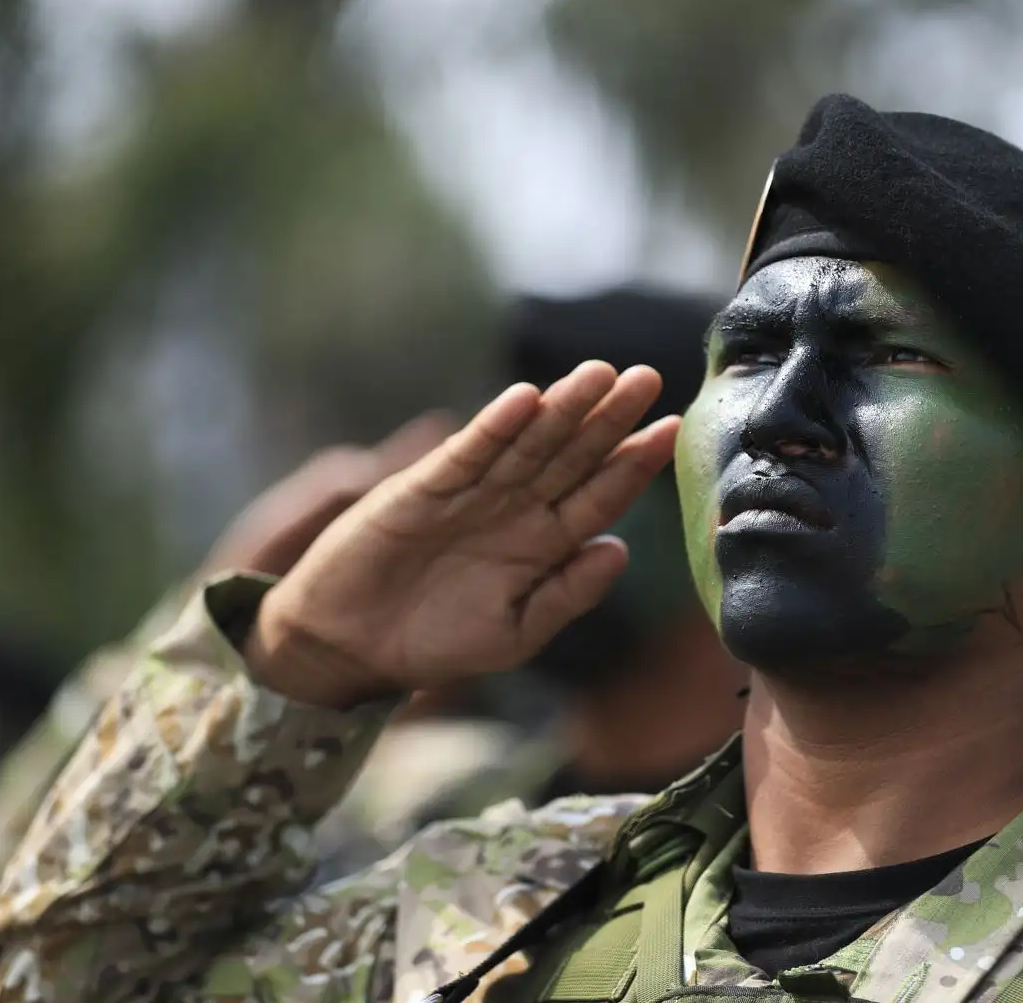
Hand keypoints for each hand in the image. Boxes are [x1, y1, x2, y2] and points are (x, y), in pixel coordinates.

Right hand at [244, 362, 680, 707]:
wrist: (350, 648)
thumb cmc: (436, 643)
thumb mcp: (515, 632)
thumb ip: (568, 594)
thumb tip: (621, 550)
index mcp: (545, 543)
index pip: (599, 493)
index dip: (634, 463)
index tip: (671, 430)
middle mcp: (515, 508)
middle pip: (572, 455)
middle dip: (609, 418)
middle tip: (647, 379)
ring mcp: (472, 493)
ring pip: (527, 442)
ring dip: (561, 408)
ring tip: (599, 374)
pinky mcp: (424, 487)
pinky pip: (468, 453)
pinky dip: (495, 426)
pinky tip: (525, 399)